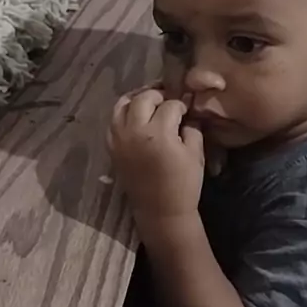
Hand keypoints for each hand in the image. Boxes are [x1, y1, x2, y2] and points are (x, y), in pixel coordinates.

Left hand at [108, 88, 204, 220]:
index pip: (170, 105)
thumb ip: (192, 127)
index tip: (186, 110)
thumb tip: (186, 113)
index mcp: (159, 133)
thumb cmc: (184, 184)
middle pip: (143, 98)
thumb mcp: (196, 153)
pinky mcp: (111, 147)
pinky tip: (136, 117)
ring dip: (138, 99)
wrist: (160, 211)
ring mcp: (119, 138)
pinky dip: (124, 113)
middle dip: (158, 95)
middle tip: (169, 101)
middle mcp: (134, 131)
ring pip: (123, 104)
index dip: (181, 105)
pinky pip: (113, 120)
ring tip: (150, 103)